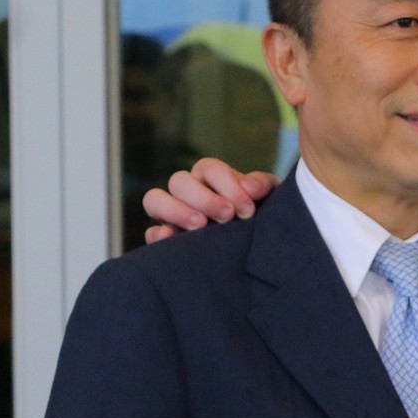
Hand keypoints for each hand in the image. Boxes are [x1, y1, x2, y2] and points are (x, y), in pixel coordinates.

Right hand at [143, 158, 279, 243]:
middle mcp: (188, 192)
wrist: (258, 250)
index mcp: (210, 178)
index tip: (247, 208)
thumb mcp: (267, 198)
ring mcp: (172, 215)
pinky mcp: (166, 239)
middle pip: (179, 181)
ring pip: (154, 199)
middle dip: (204, 198)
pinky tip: (173, 238)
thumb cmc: (261, 216)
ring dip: (176, 210)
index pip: (208, 167)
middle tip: (227, 216)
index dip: (227, 183)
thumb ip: (261, 186)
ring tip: (201, 226)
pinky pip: (150, 232)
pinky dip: (158, 234)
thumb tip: (249, 188)